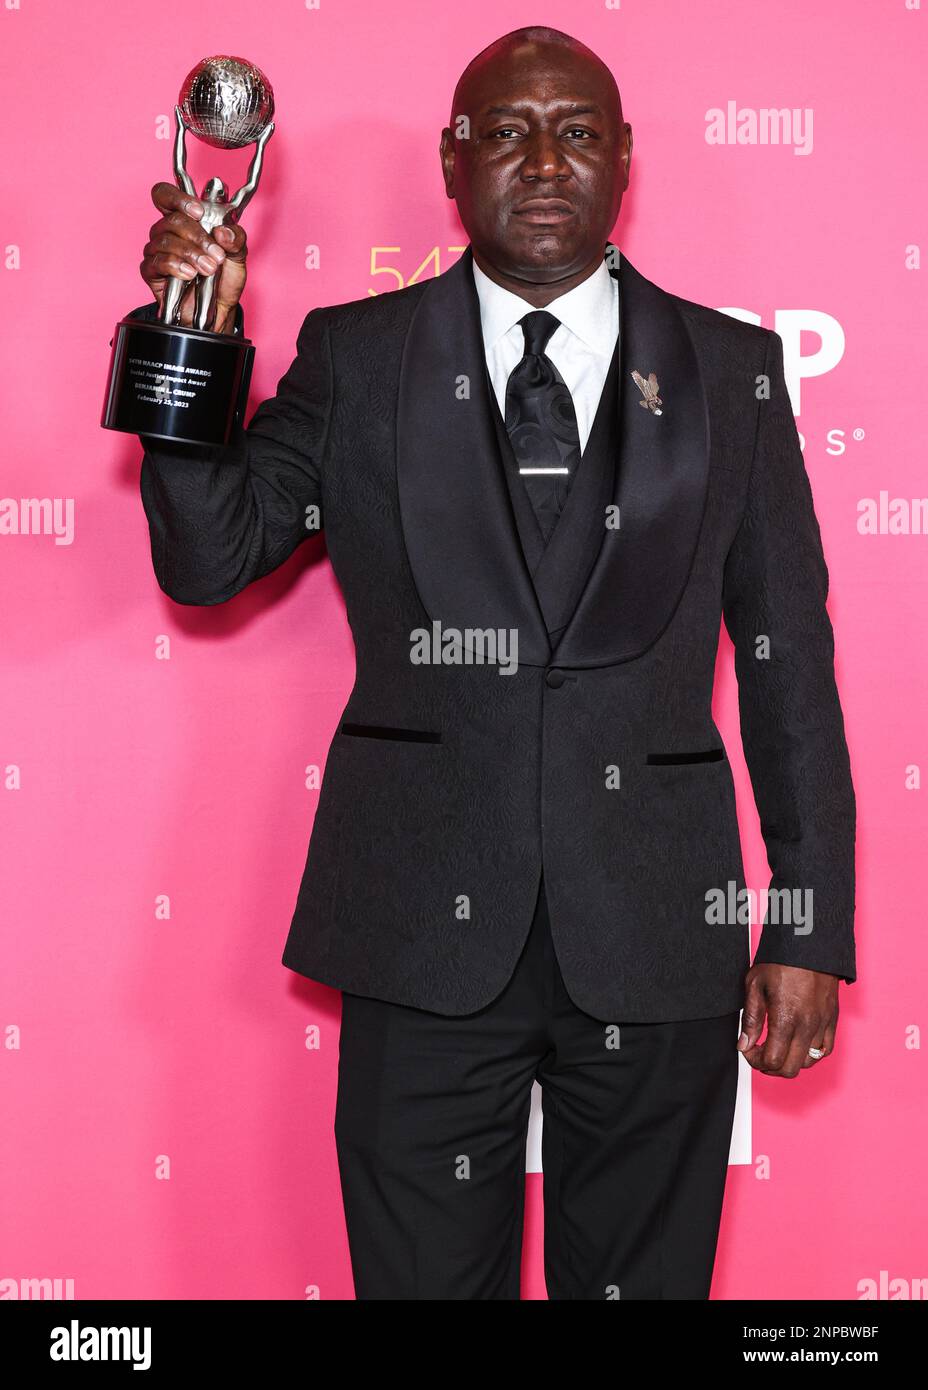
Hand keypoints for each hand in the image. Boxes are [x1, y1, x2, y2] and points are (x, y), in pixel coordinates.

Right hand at [140, 183, 247, 333]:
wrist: (219, 310)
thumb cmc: (223, 279)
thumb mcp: (238, 255)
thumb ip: (236, 238)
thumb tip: (223, 232)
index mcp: (185, 220)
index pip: (165, 195)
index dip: (178, 198)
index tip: (198, 212)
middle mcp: (168, 232)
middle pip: (171, 220)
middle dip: (197, 236)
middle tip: (216, 254)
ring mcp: (157, 251)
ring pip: (165, 241)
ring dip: (190, 254)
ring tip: (208, 269)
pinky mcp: (151, 271)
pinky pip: (156, 262)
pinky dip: (175, 266)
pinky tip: (189, 274)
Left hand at [738, 963, 838, 1076]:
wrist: (810, 944)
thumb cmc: (780, 961)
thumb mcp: (755, 985)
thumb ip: (751, 1019)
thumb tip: (744, 1045)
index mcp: (785, 1019)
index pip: (772, 1061)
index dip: (755, 1060)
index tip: (748, 1049)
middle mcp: (807, 1026)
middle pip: (790, 1069)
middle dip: (771, 1067)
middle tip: (760, 1053)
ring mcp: (822, 1024)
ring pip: (808, 1062)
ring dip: (790, 1061)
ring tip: (778, 1048)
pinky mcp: (832, 1019)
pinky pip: (825, 1050)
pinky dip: (811, 1054)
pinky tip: (797, 1044)